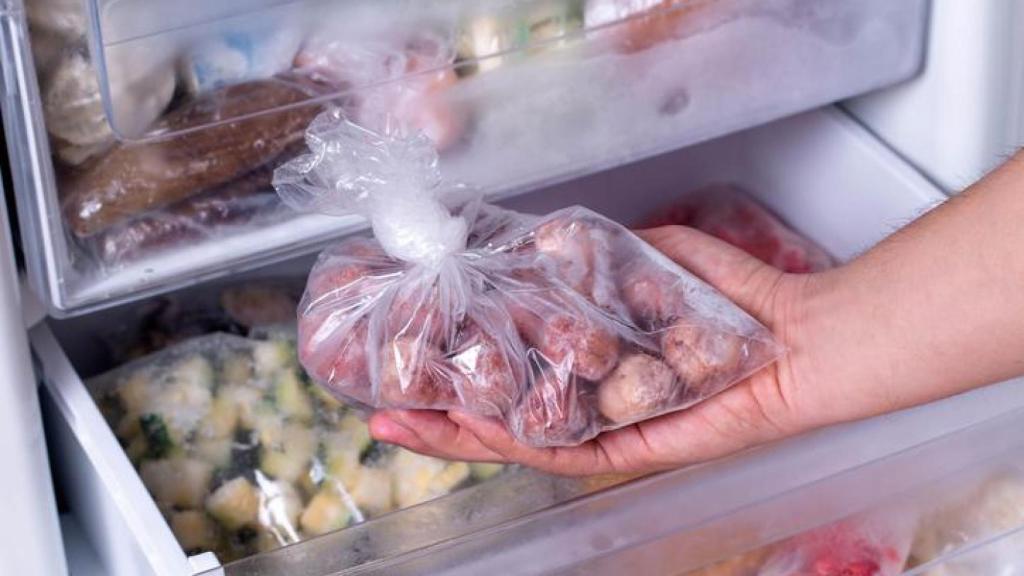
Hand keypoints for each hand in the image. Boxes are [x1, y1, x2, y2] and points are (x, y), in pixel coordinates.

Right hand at [369, 226, 822, 475]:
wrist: (801, 335)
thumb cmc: (736, 297)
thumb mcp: (648, 258)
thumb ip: (592, 258)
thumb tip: (534, 245)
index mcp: (596, 360)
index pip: (515, 368)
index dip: (461, 363)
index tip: (414, 350)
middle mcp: (596, 402)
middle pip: (505, 414)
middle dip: (439, 410)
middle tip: (382, 405)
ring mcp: (611, 430)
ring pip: (521, 440)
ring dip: (458, 432)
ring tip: (401, 422)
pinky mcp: (635, 449)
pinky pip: (565, 451)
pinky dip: (514, 440)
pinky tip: (469, 429)